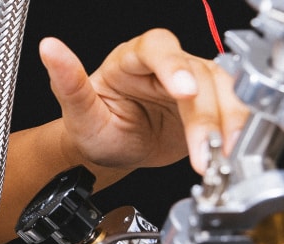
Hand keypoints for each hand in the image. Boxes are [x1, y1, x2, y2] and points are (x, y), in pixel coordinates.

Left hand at [40, 29, 249, 173]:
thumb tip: (49, 48)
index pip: (157, 49)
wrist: (109, 152)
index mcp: (130, 58)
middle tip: (204, 145)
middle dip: (203, 113)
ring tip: (218, 155)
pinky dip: (235, 131)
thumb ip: (67, 81)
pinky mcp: (207, 106)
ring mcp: (190, 84)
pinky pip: (231, 110)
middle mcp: (163, 66)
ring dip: (226, 124)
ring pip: (221, 91)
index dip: (174, 66)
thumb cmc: (93, 128)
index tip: (184, 91)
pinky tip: (229, 152)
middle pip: (197, 74)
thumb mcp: (77, 111)